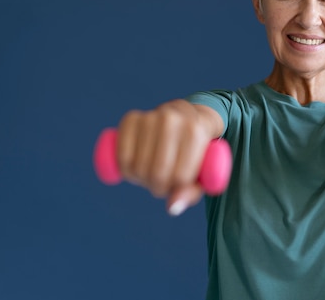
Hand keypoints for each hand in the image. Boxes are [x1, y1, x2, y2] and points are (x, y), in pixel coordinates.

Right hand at [117, 99, 222, 214]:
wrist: (187, 116)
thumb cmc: (196, 151)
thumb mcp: (203, 172)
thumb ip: (190, 193)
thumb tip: (171, 208)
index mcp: (196, 132)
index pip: (179, 177)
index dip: (174, 190)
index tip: (175, 186)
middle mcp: (173, 120)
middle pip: (157, 173)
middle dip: (156, 187)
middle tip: (161, 183)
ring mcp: (151, 116)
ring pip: (137, 166)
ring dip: (140, 179)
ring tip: (150, 174)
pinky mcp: (131, 118)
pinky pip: (121, 154)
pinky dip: (124, 169)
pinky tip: (133, 169)